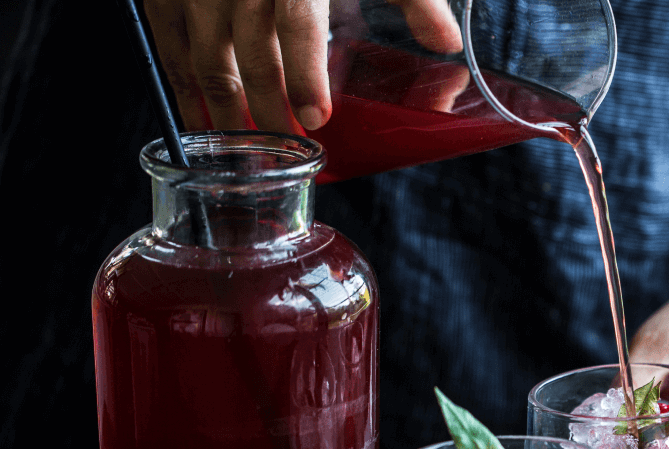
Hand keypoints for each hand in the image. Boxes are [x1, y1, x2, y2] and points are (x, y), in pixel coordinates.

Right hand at [143, 0, 462, 132]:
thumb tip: (446, 40)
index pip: (296, 22)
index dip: (304, 73)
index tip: (317, 118)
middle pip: (248, 53)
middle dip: (267, 111)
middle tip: (286, 151)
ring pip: (203, 57)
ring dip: (222, 112)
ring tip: (244, 151)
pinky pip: (166, 43)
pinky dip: (181, 88)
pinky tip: (198, 122)